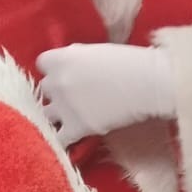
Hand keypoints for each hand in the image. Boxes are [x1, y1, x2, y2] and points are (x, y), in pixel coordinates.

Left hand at [36, 43, 175, 145]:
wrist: (148, 84)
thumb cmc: (130, 61)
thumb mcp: (96, 50)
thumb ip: (76, 57)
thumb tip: (69, 62)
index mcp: (62, 58)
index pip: (42, 64)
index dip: (54, 69)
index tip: (66, 73)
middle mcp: (57, 82)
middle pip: (45, 89)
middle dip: (57, 92)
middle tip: (74, 96)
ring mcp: (64, 106)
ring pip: (46, 114)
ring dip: (57, 115)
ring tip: (71, 118)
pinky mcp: (76, 128)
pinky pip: (58, 139)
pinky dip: (62, 140)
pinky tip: (70, 139)